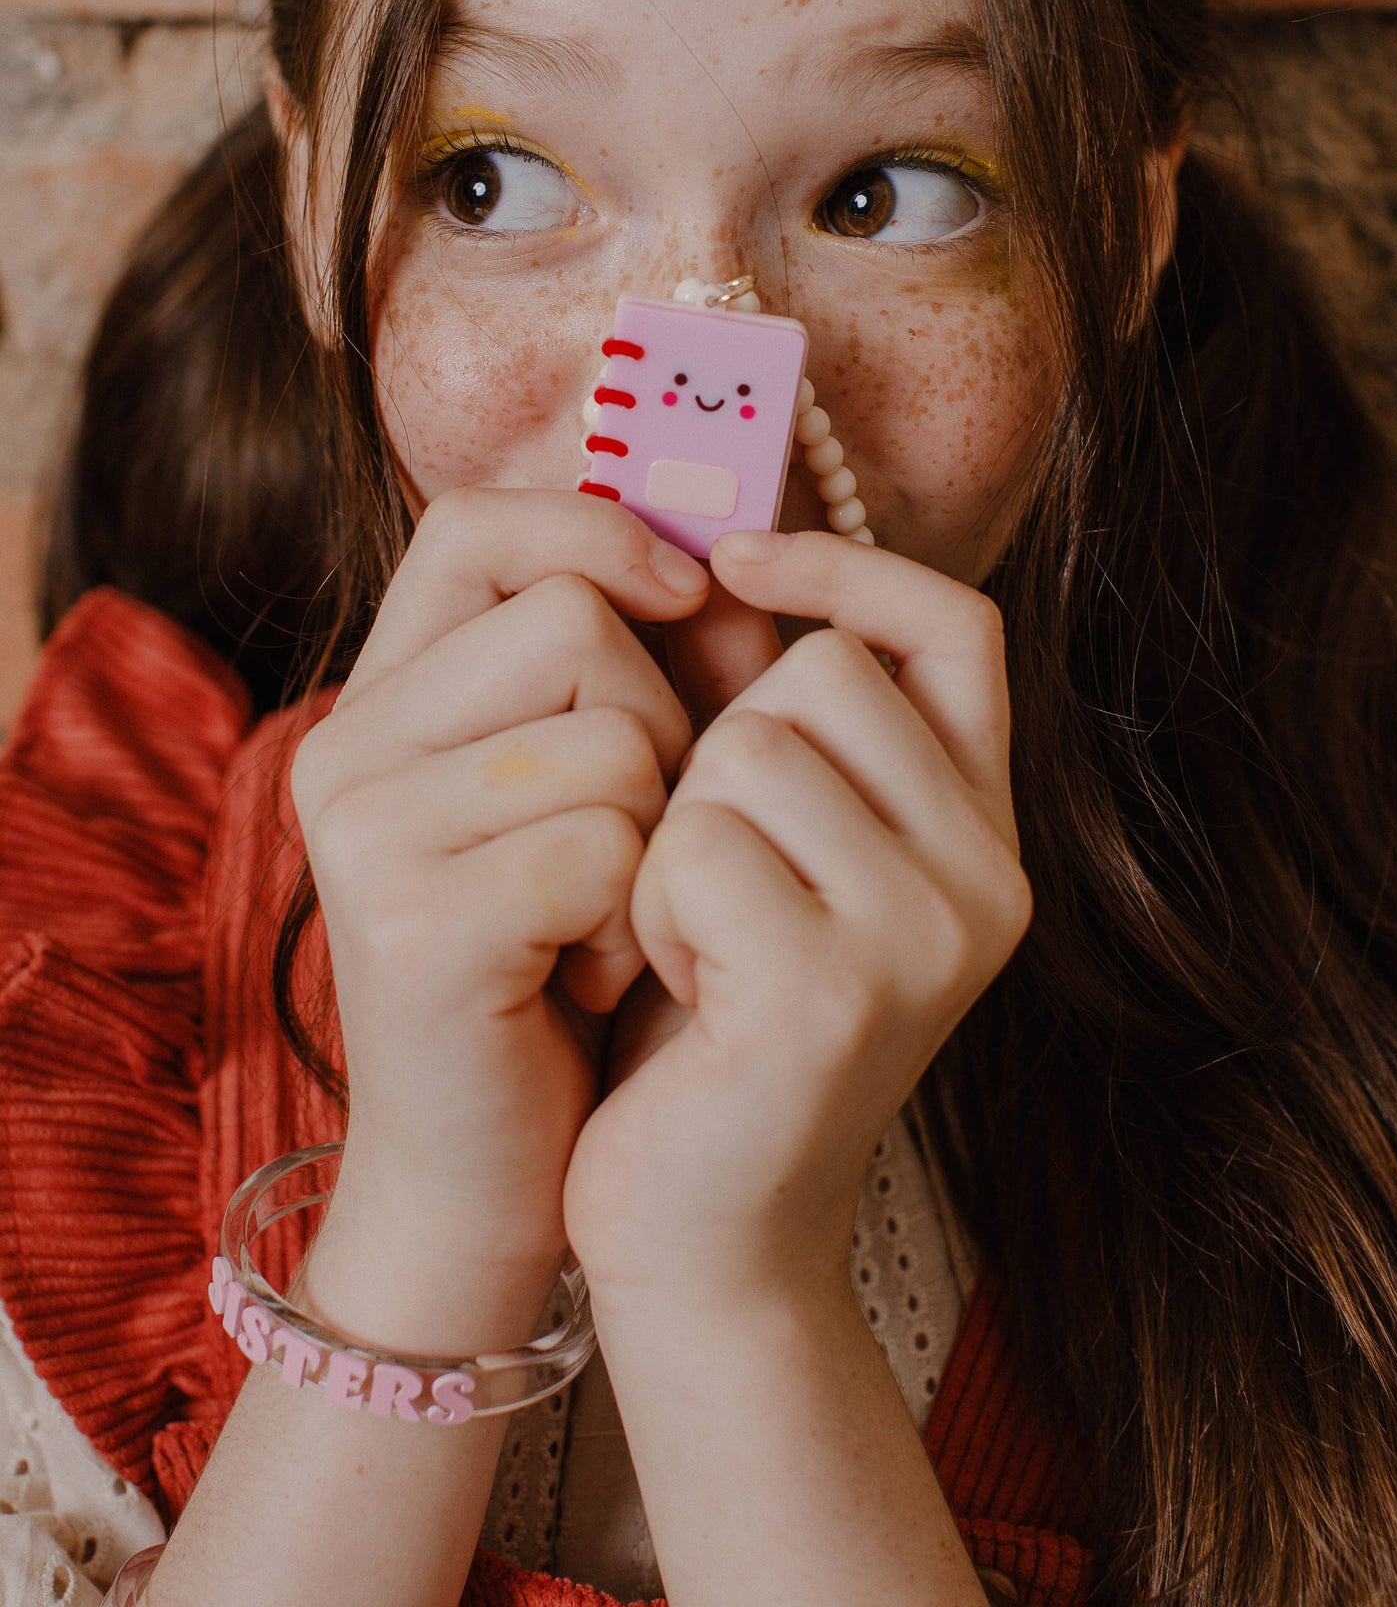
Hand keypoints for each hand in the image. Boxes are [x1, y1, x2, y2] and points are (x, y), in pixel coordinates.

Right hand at [287, 489, 706, 1343]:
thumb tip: (743, 568)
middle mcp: (347, 744)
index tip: (686, 592)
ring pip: (608, 735)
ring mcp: (366, 833)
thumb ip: (663, 669)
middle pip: (571, 618)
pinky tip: (588, 978)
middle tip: (637, 835)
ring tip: (606, 917)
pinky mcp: (412, 925)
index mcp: (384, 694)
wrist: (484, 1178)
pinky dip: (636, 918)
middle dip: (660, 718)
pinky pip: (604, 845)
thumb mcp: (607, 791)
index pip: (475, 524)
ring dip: (656, 832)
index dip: (594, 527)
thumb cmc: (562, 965)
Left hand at [565, 529, 1028, 1305]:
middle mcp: (987, 878)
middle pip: (822, 670)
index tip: (737, 562)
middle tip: (708, 873)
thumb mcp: (778, 853)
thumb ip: (786, 728)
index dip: (849, 566)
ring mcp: (925, 934)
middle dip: (721, 746)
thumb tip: (725, 563)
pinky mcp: (834, 989)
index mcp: (983, 832)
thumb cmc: (715, 1024)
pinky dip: (650, 905)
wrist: (705, 1235)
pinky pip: (696, 843)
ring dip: (677, 831)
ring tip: (689, 937)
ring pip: (750, 746)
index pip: (956, 625)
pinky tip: (670, 987)